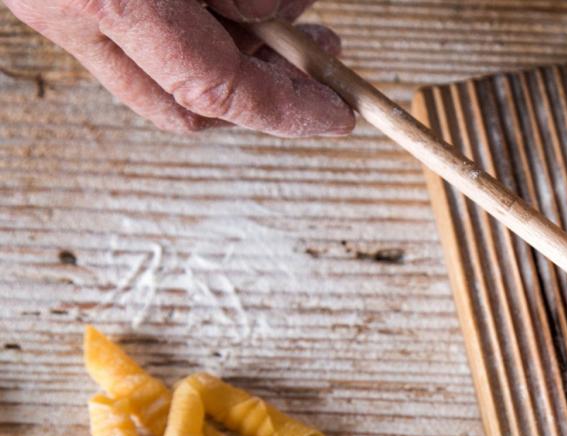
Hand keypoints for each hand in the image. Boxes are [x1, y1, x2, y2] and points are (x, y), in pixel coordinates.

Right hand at [3, 0, 353, 135]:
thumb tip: (286, 18)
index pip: (213, 86)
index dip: (285, 107)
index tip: (337, 114)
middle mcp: (67, 8)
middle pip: (184, 98)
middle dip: (262, 82)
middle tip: (320, 53)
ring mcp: (49, 3)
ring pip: (160, 70)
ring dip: (232, 47)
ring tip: (285, 6)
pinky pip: (132, 38)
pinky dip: (187, 25)